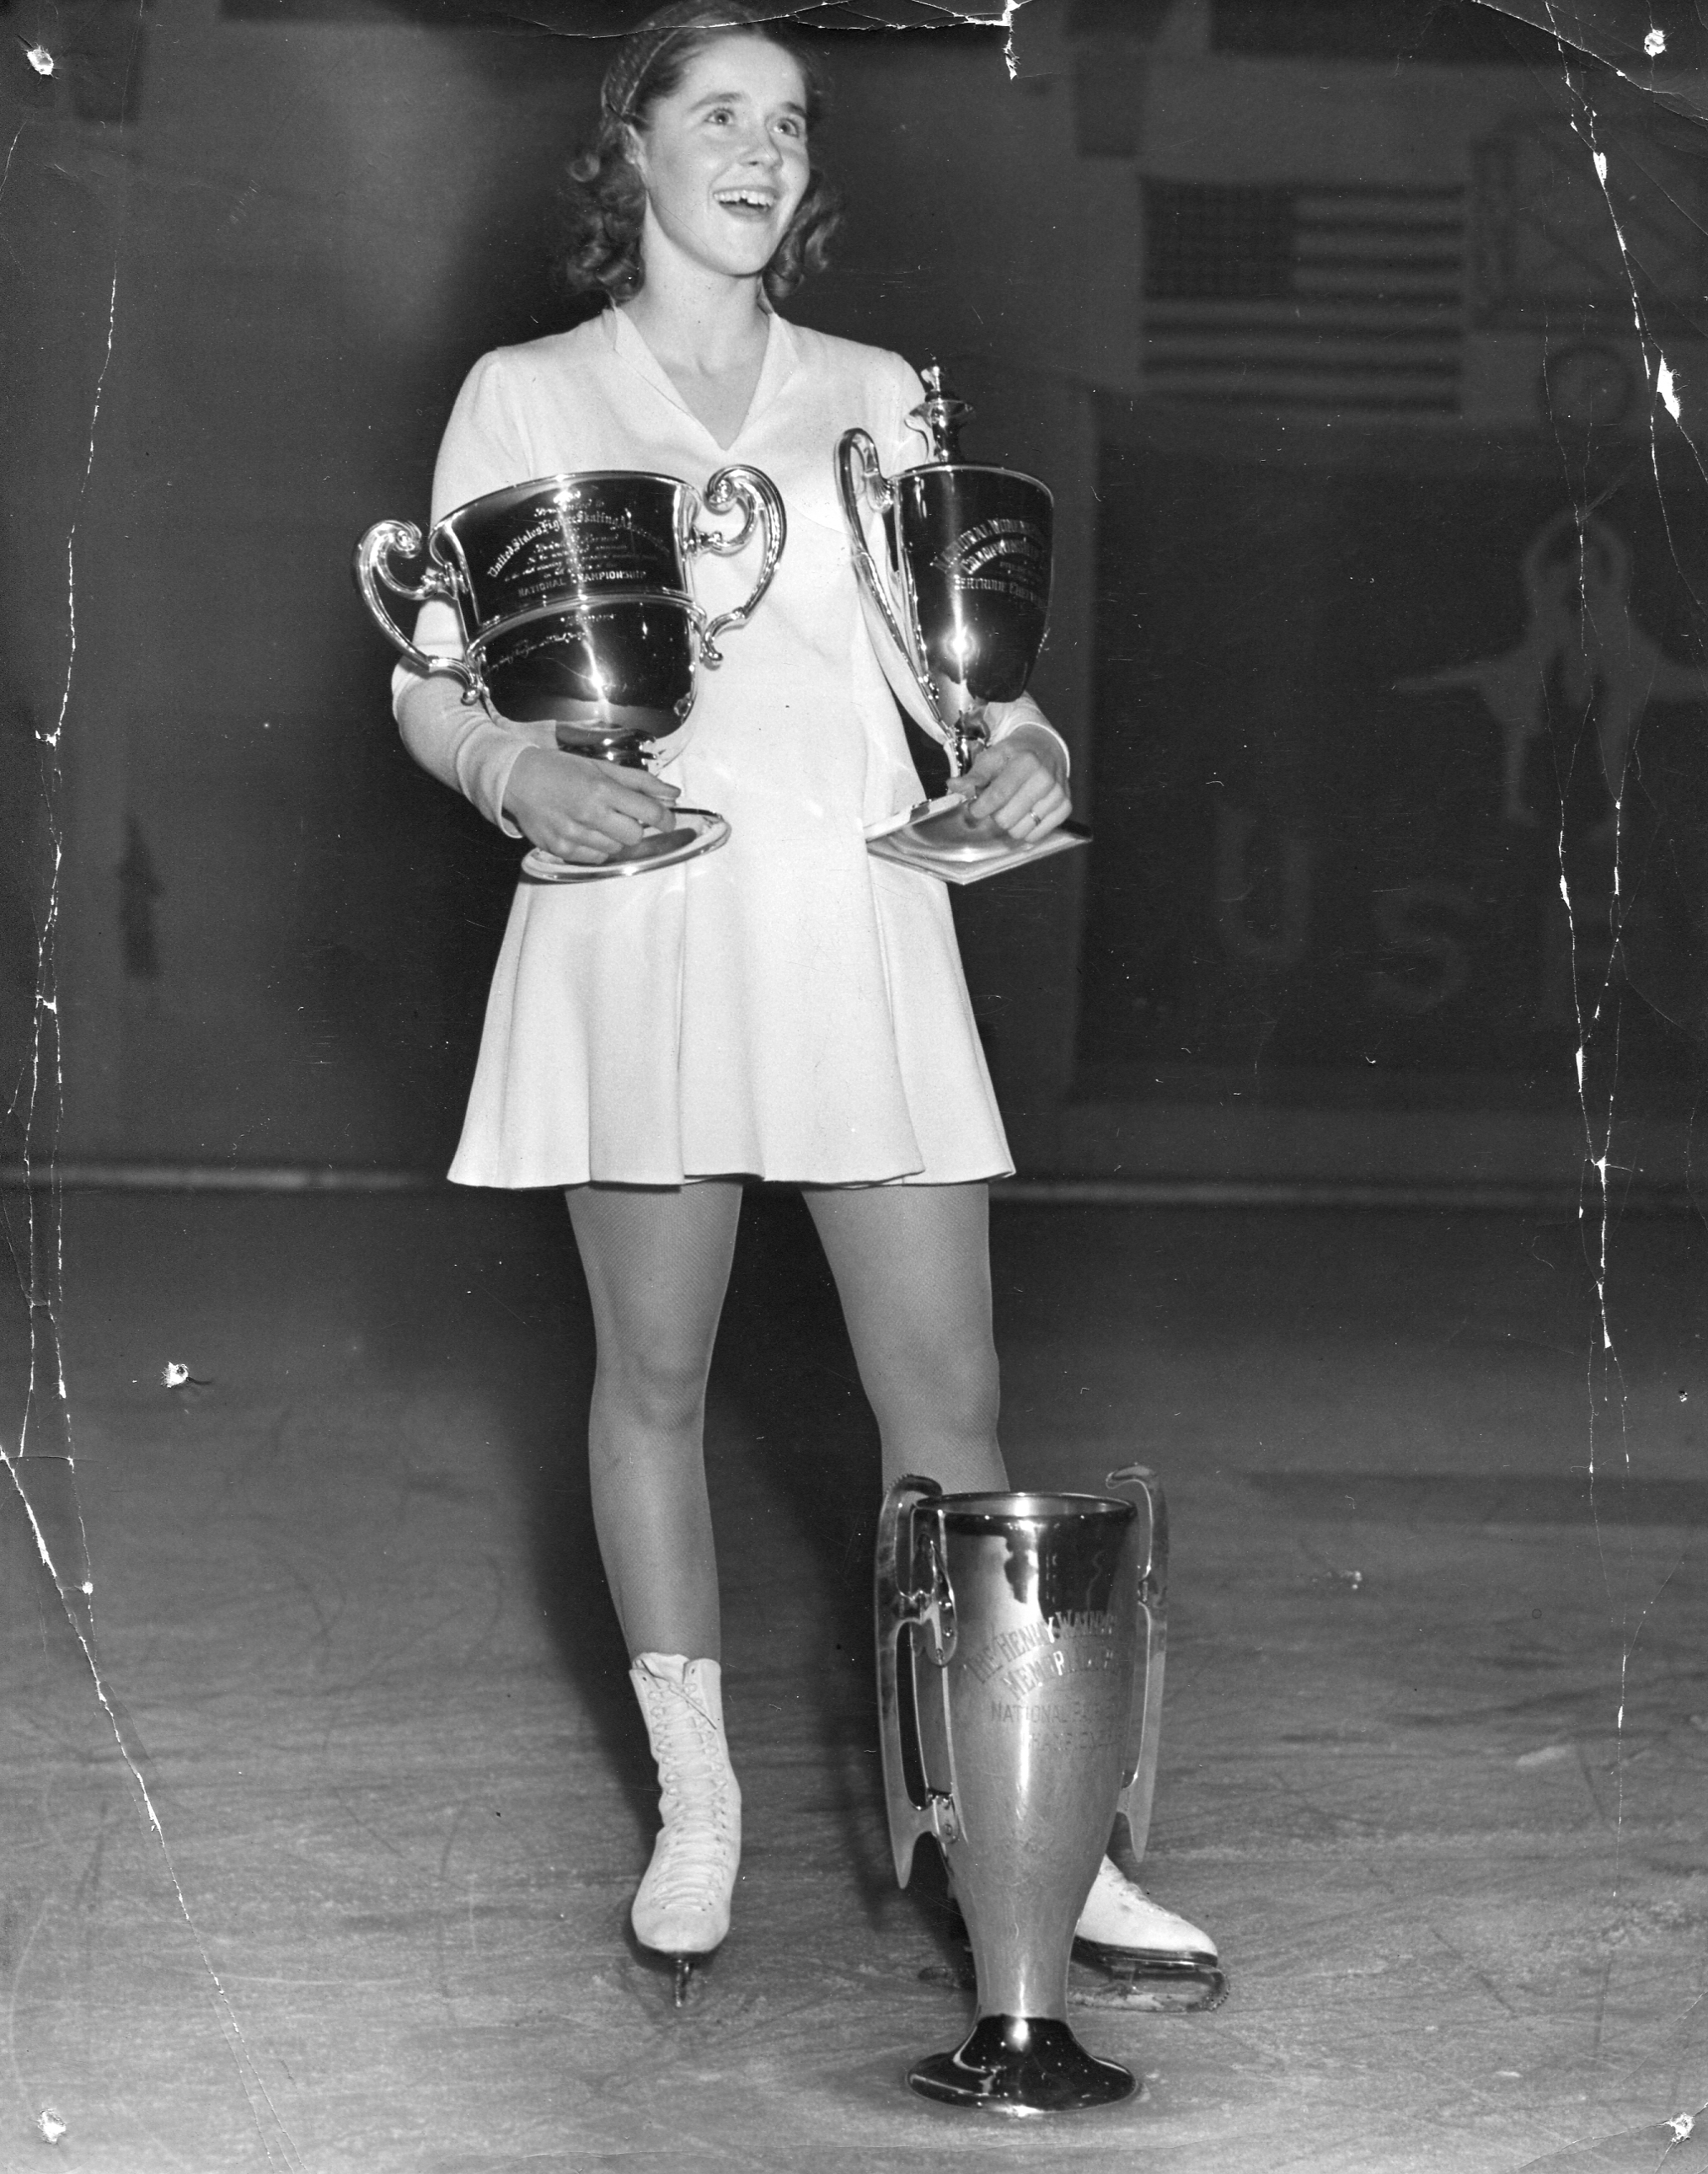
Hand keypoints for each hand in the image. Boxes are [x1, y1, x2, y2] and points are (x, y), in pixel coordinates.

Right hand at [502, 746, 680, 864]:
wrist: (517, 779)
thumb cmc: (560, 770)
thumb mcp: (601, 767)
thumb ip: (639, 781)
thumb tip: (673, 793)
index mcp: (601, 788)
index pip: (649, 812)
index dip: (665, 818)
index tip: (667, 819)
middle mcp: (589, 814)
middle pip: (635, 836)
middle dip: (635, 827)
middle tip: (622, 815)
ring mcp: (574, 835)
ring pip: (616, 849)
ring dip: (614, 837)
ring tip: (597, 820)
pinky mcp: (561, 850)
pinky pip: (596, 858)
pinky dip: (597, 847)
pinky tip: (585, 830)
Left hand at [952, 722, 1071, 840]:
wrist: (1045, 746)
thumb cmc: (1015, 754)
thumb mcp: (992, 757)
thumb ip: (974, 775)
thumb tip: (954, 786)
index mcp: (1026, 762)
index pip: (997, 796)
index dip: (980, 807)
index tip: (974, 808)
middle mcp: (1045, 779)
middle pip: (1006, 819)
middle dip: (996, 814)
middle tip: (997, 804)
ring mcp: (1057, 794)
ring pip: (1021, 830)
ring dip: (1011, 823)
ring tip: (1012, 807)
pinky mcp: (1065, 807)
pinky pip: (1038, 834)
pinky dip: (1027, 829)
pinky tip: (1025, 813)